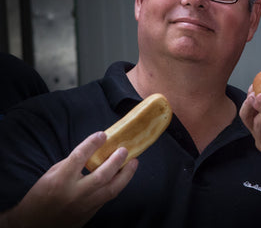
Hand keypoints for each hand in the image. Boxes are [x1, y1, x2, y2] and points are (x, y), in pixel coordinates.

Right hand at [3, 132, 137, 227]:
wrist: (34, 226)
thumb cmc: (41, 196)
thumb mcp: (51, 175)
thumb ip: (72, 164)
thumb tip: (93, 152)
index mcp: (60, 180)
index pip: (80, 157)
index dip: (92, 143)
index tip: (103, 134)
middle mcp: (74, 194)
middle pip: (101, 175)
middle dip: (116, 161)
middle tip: (124, 149)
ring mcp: (84, 206)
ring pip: (111, 190)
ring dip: (126, 175)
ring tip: (134, 162)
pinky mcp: (90, 214)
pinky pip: (108, 197)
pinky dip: (118, 185)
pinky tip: (124, 175)